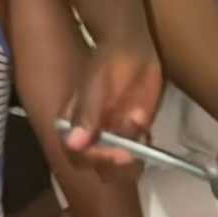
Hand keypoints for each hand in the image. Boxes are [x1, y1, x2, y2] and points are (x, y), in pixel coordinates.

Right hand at [61, 41, 163, 179]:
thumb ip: (86, 113)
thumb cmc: (108, 61)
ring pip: (119, 166)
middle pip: (98, 167)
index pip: (77, 156)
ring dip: (133, 157)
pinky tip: (146, 130)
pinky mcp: (132, 136)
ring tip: (140, 133)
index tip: (115, 153)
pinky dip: (145, 148)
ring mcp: (111, 138)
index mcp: (72, 126)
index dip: (94, 160)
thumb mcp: (95, 84)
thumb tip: (74, 143)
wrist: (134, 49)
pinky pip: (138, 154)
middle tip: (132, 151)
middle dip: (116, 164)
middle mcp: (89, 137)